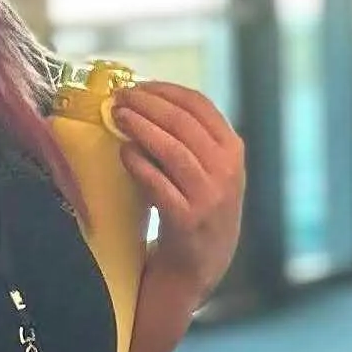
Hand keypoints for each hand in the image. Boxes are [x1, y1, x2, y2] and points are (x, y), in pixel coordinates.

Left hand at [116, 82, 244, 296]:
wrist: (200, 265)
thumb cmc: (199, 209)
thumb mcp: (213, 170)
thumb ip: (193, 139)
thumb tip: (147, 100)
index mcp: (233, 151)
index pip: (200, 105)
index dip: (166, 90)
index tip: (139, 86)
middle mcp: (226, 171)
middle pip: (183, 122)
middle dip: (147, 104)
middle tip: (120, 98)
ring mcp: (209, 196)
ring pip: (171, 149)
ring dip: (140, 127)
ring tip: (118, 117)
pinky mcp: (186, 219)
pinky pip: (157, 183)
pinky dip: (138, 163)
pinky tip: (123, 152)